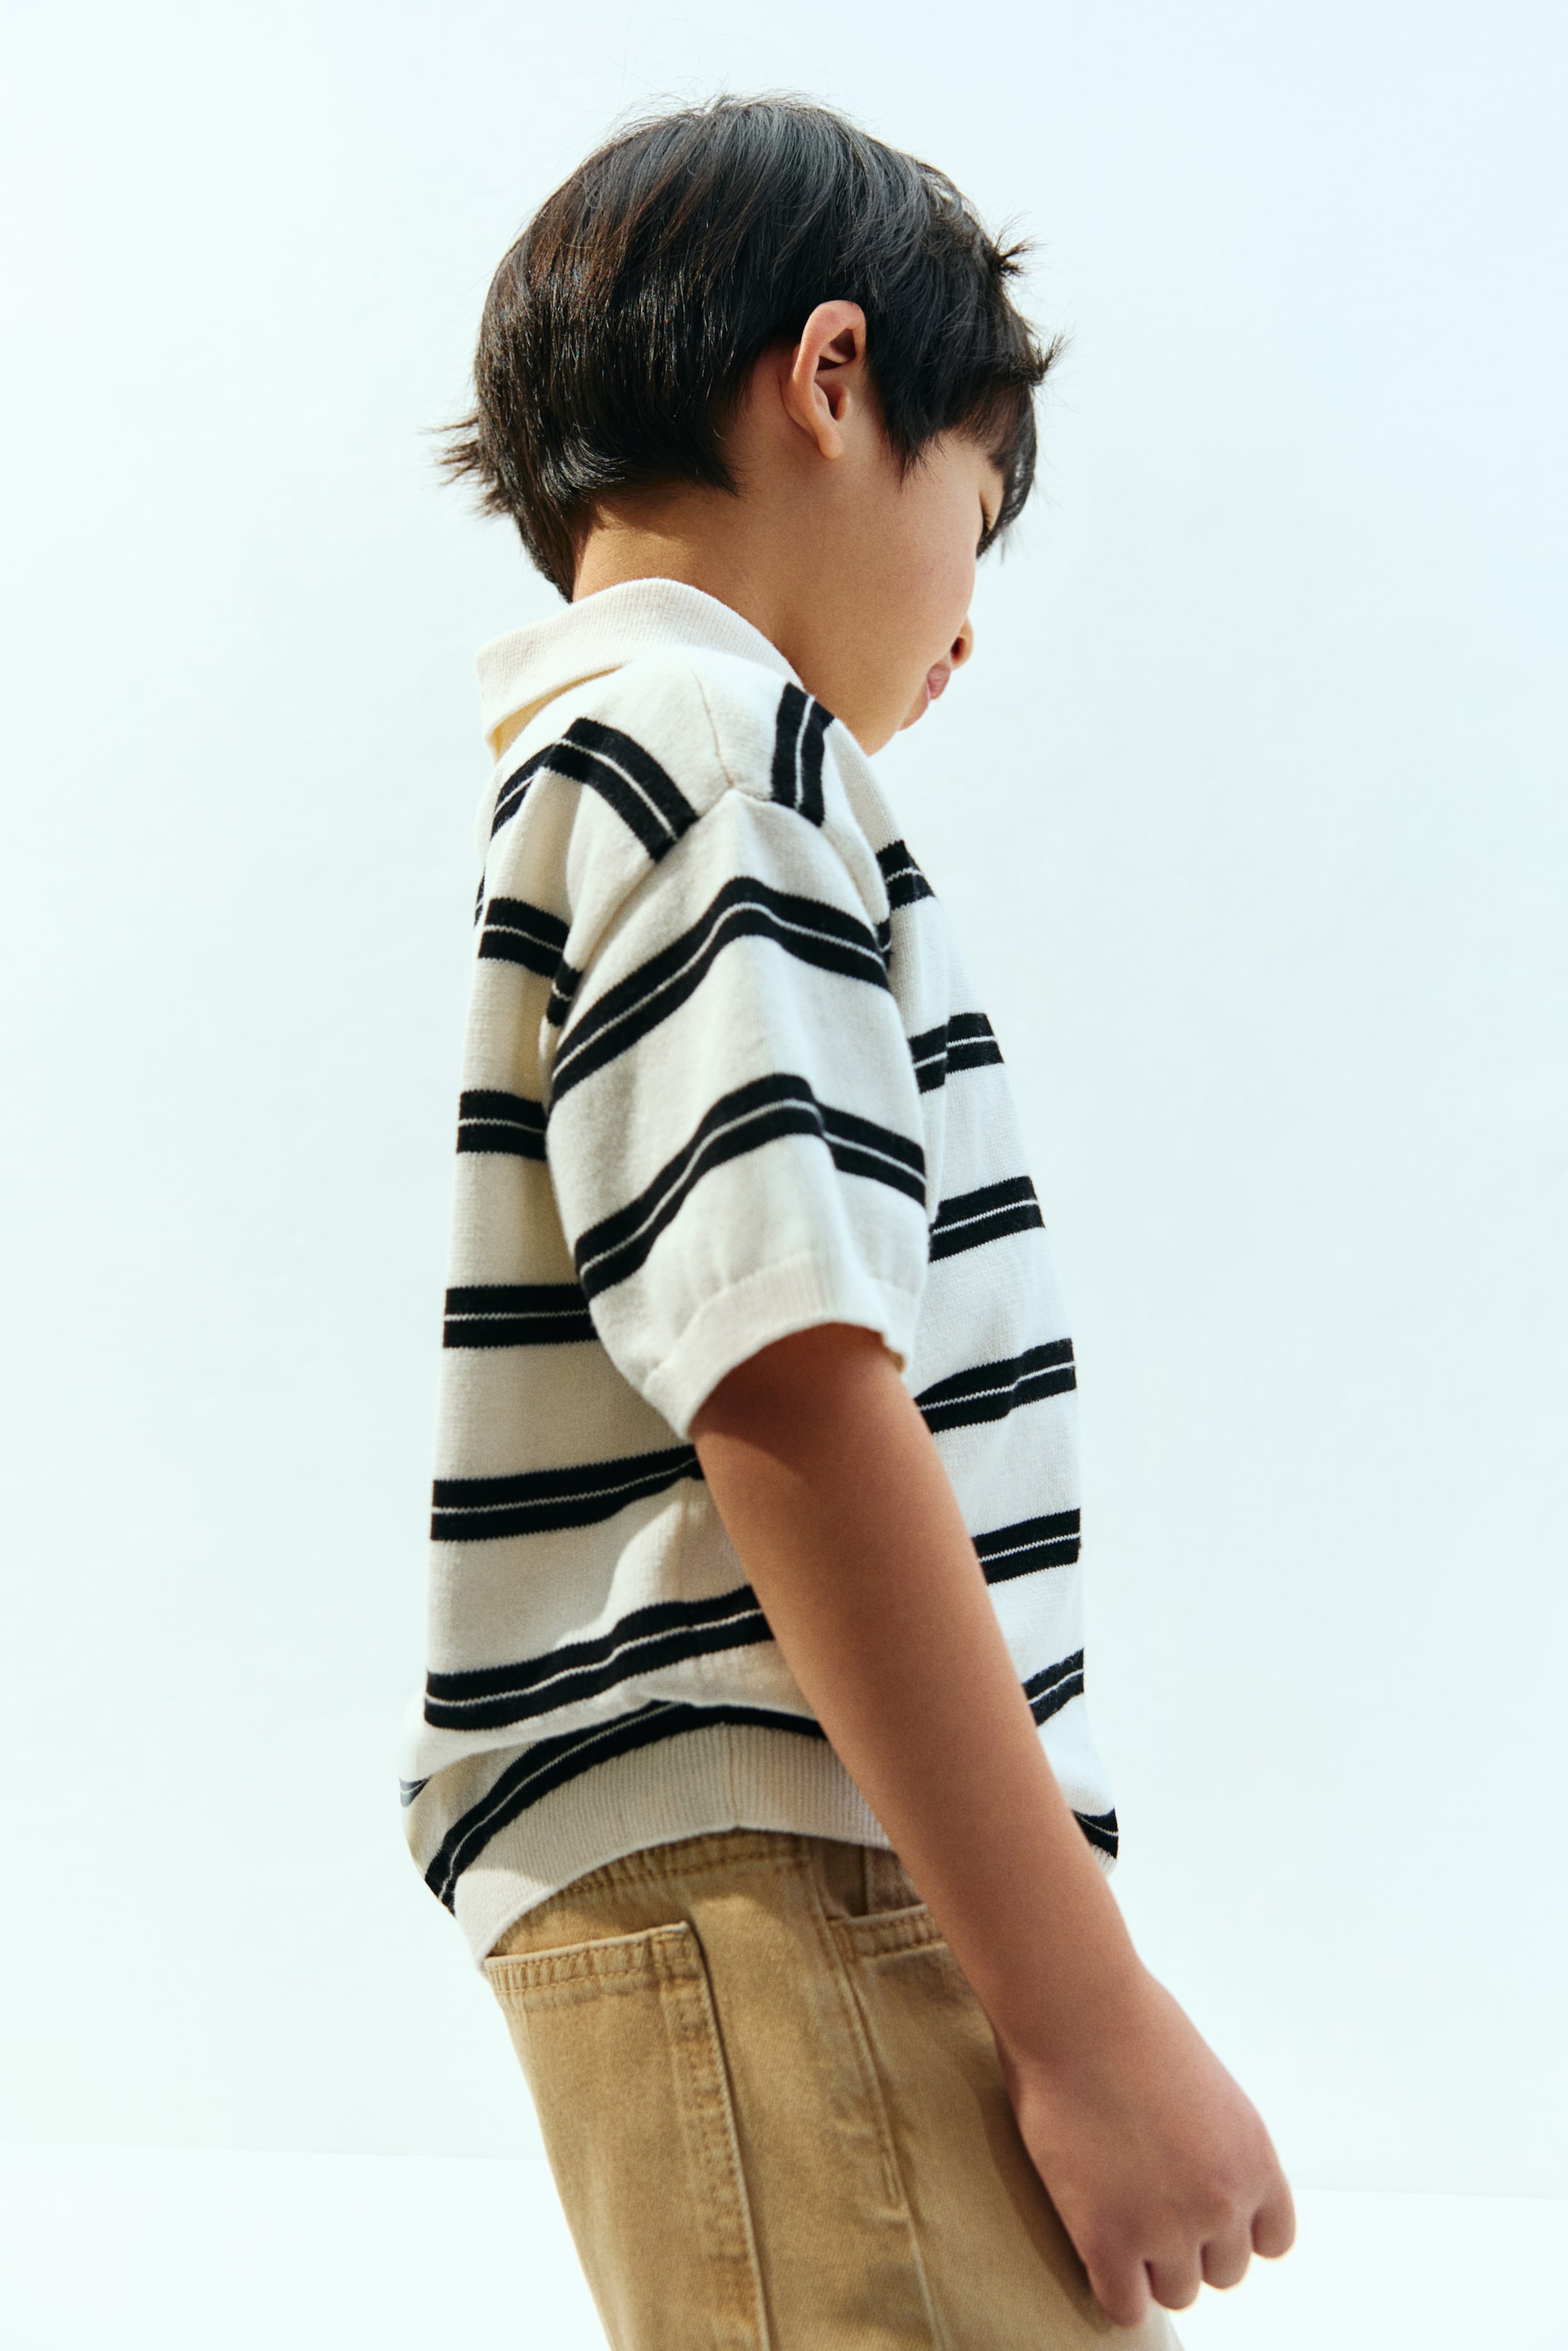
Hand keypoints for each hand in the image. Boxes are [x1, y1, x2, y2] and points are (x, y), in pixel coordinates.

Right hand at [998, 1965, 1295, 2326]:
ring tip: (1112, 2217)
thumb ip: (1210, 2142)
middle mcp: (1225, 2203)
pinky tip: (1091, 2248)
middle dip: (1188, 2246)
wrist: (1077, 2008)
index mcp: (1256, 2159)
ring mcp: (1168, 2228)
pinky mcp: (1109, 2241)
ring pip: (1175, 2292)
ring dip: (1147, 2266)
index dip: (1231, 2228)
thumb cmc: (1128, 2022)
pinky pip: (1124, 2308)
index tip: (1196, 2209)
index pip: (1271, 2240)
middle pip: (1223, 2271)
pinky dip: (1110, 2287)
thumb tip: (1189, 2172)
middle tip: (1143, 2205)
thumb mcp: (1203, 2086)